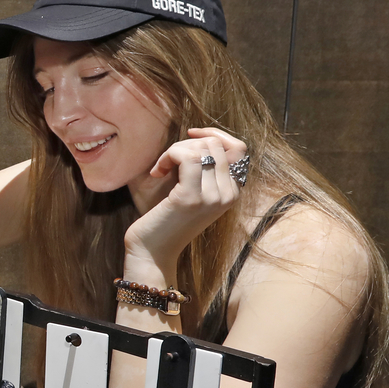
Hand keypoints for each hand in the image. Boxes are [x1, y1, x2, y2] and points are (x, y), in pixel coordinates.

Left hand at [123, 127, 246, 271]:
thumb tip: (200, 137)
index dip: (213, 134)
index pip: (238, 148)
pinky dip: (169, 156)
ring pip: (202, 148)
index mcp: (232, 193)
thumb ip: (202, 168)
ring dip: (175, 150)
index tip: (189, 136)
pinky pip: (187, 156)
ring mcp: (213, 197)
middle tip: (167, 162)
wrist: (151, 253)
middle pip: (216, 144)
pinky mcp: (191, 197)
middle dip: (188, 144)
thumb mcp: (191, 191)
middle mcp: (228, 195)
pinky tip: (157, 172)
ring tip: (161, 168)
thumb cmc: (164, 221)